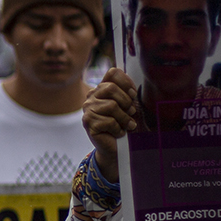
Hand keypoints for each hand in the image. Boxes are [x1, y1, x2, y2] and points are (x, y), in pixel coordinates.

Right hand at [82, 68, 138, 182]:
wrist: (114, 147)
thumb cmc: (123, 125)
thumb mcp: (128, 107)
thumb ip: (128, 94)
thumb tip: (132, 90)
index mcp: (102, 88)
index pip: (113, 73)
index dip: (126, 81)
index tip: (133, 94)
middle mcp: (91, 96)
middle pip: (111, 88)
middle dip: (126, 101)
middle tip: (131, 112)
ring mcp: (88, 109)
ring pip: (111, 106)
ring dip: (124, 118)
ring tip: (127, 125)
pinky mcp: (88, 123)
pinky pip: (109, 122)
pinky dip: (118, 129)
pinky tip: (118, 133)